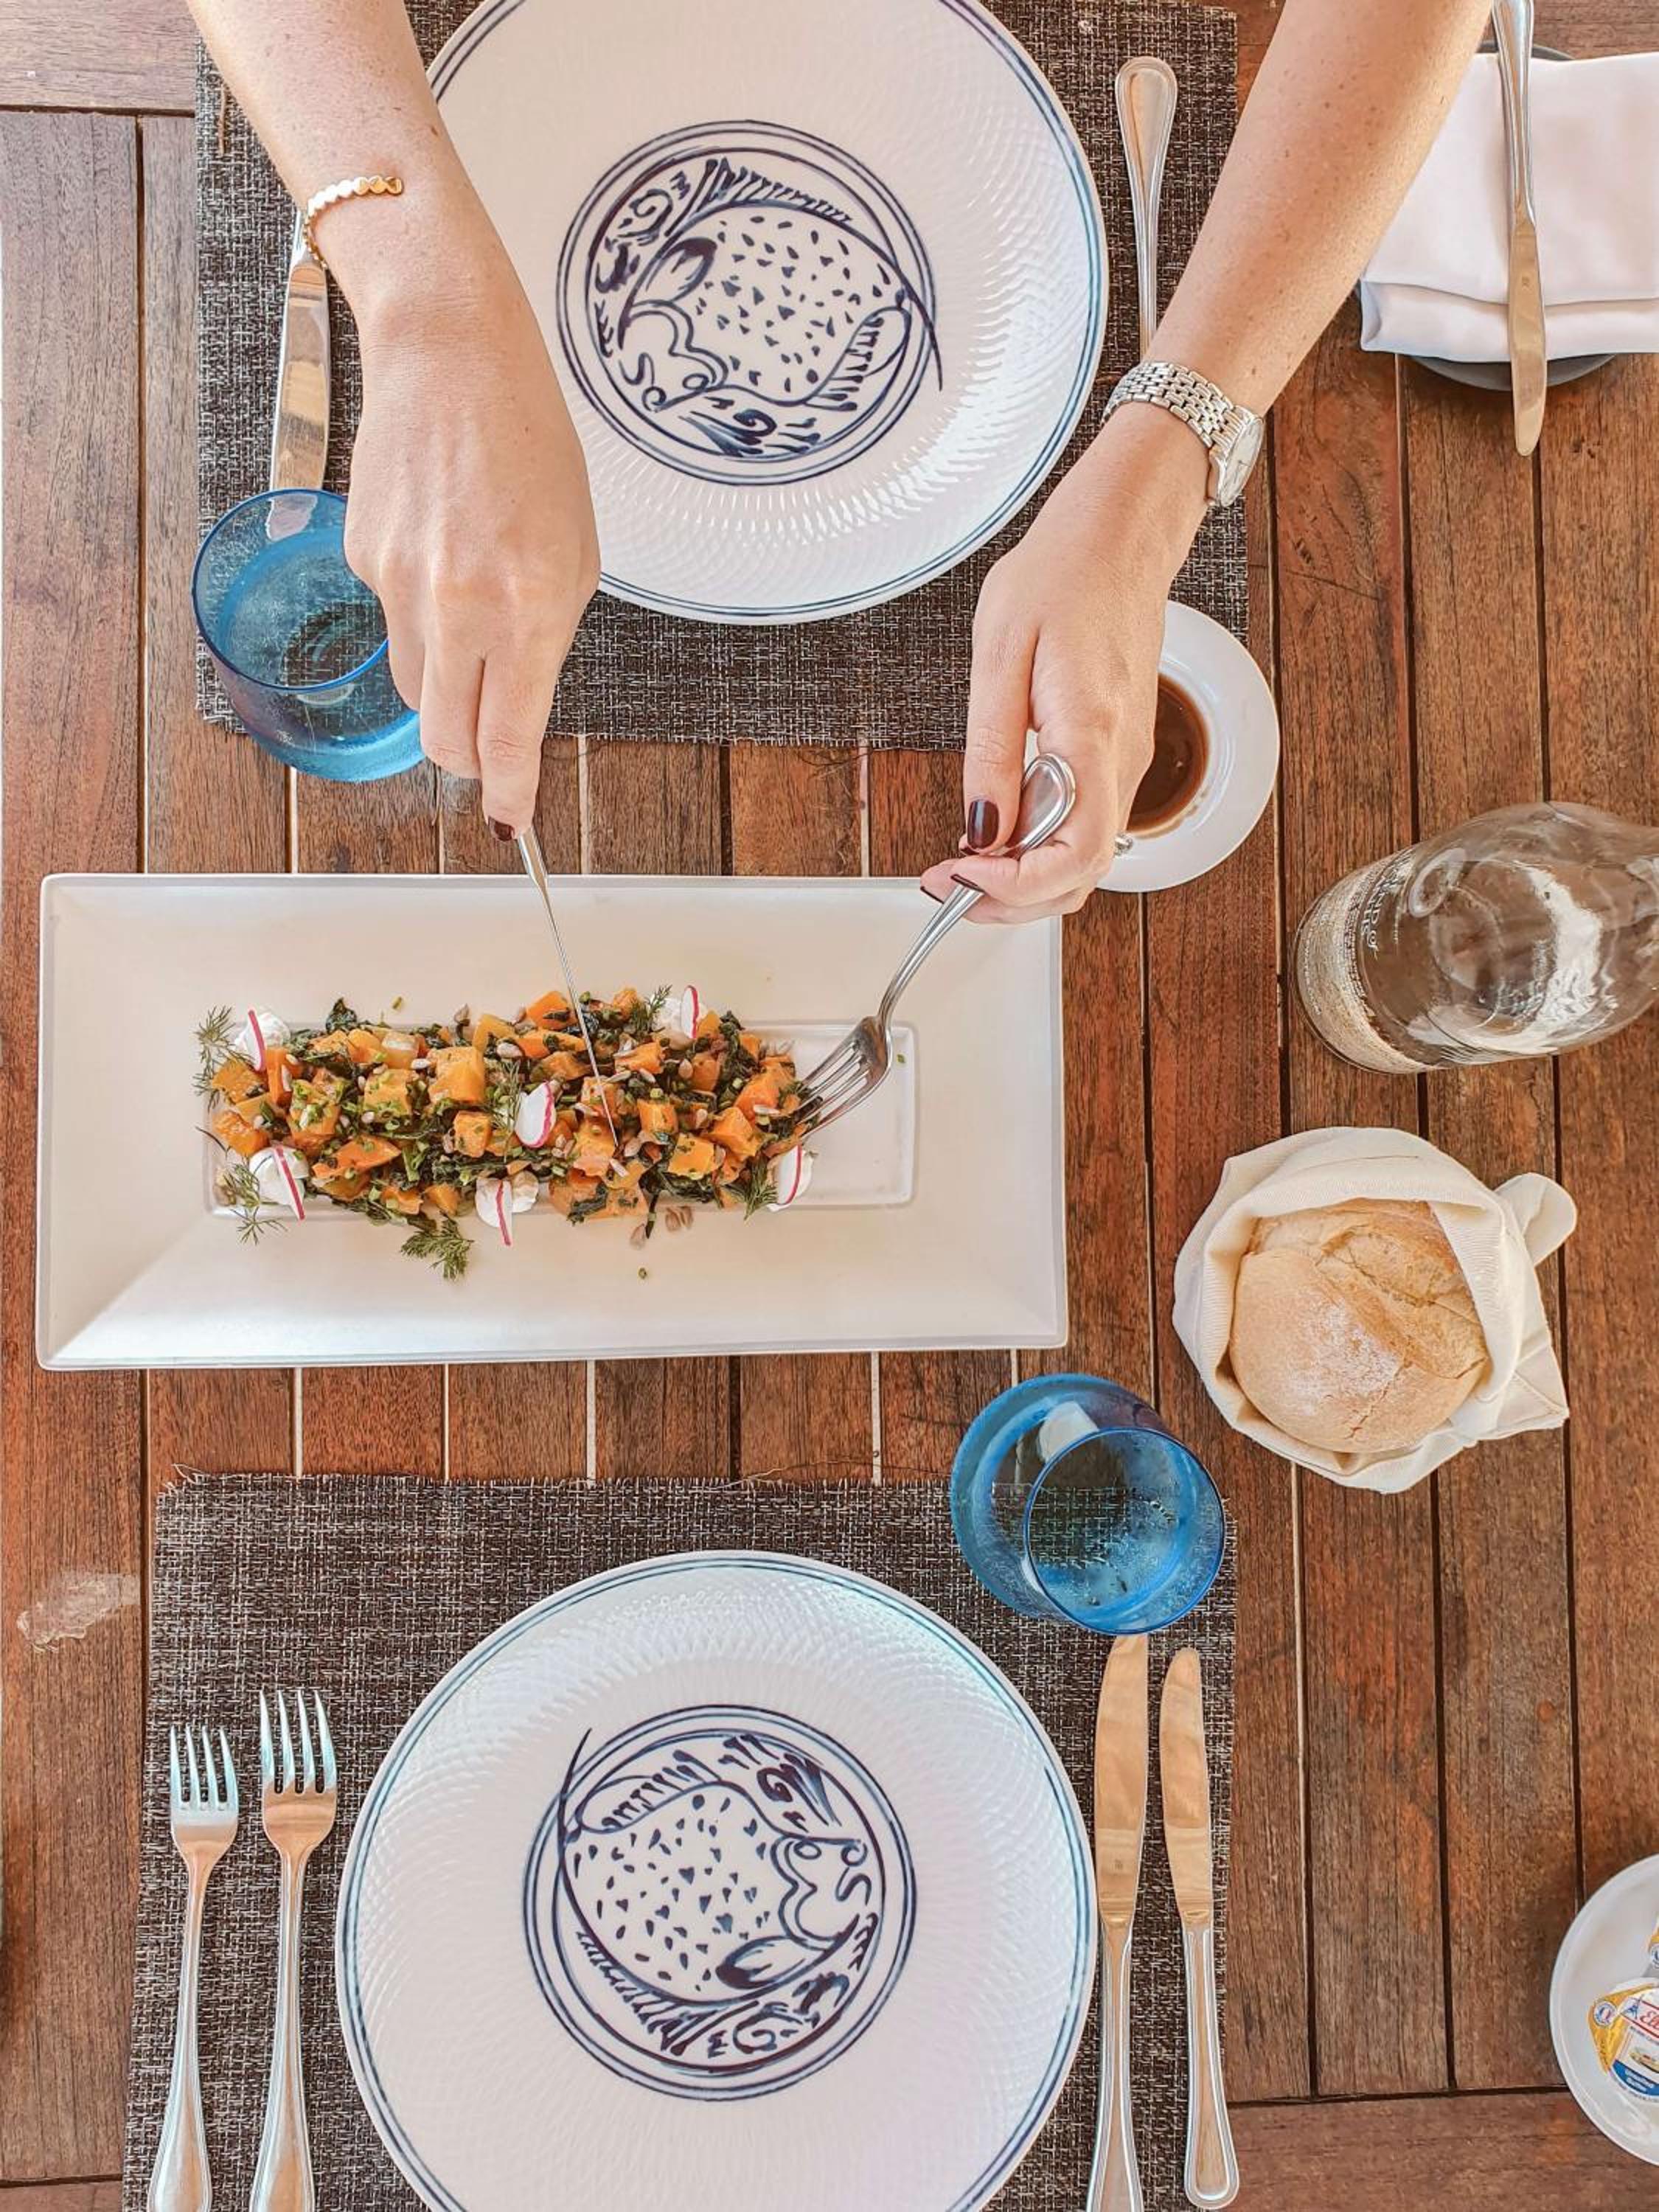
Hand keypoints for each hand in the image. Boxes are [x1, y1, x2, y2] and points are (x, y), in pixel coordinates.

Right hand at [345, 257, 598, 831]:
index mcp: (529, 609)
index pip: (509, 739)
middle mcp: (459, 608)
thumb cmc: (529, 447)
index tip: (512, 821)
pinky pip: (393, 620)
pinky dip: (419, 611)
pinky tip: (440, 551)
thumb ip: (547, 640)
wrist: (452, 359)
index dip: (510, 793)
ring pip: (415, 686)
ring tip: (472, 626)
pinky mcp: (362, 561)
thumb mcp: (574, 553)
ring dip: (445, 687)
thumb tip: (516, 713)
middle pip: (445, 738)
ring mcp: (401, 586)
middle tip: (487, 757)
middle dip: (467, 761)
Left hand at [920, 408, 1209, 920]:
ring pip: (1081, 860)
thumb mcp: (998, 656)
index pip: (1075, 852)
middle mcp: (1122, 761)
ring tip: (960, 862)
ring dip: (1021, 880)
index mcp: (1094, 733)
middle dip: (1010, 899)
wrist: (1117, 538)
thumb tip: (981, 830)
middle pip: (1079, 875)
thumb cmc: (1060, 578)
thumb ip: (991, 751)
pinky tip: (996, 831)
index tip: (961, 876)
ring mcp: (1126, 763)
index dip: (1017, 885)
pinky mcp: (1116, 758)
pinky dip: (1037, 848)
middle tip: (945, 883)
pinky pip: (1081, 826)